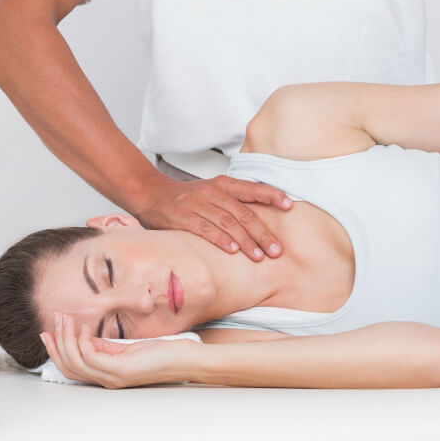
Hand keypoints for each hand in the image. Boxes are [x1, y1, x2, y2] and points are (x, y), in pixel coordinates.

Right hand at [40, 312, 199, 387]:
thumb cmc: (163, 354)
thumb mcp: (128, 349)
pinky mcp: (122, 370)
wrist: (188, 361)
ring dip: (66, 339)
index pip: (72, 368)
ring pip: (76, 362)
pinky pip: (92, 357)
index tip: (47, 332)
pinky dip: (83, 342)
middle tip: (54, 321)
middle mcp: (107, 380)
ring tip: (66, 319)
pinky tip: (84, 328)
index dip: (57, 351)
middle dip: (56, 343)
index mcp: (107, 375)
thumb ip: (107, 347)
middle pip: (69, 367)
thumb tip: (85, 337)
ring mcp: (114, 377)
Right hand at [134, 173, 291, 260]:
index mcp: (223, 184)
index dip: (271, 195)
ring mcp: (197, 204)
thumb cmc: (186, 197)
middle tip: (277, 250)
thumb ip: (234, 202)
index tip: (289, 205)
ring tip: (259, 256)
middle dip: (262, 233)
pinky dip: (220, 240)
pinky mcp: (183, 217)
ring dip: (245, 241)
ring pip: (227, 223)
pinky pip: (205, 229)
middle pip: (243, 212)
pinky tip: (232, 251)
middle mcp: (212, 192)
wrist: (150, 193)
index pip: (252, 188)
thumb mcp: (212, 192)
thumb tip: (263, 218)